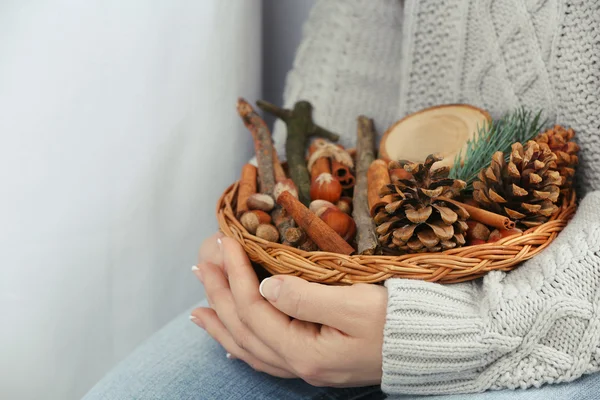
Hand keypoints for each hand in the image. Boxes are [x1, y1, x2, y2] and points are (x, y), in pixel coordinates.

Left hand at [190, 233, 386, 386]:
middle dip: (220, 294)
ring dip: (224, 323)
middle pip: (246, 328)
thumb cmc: (401, 320)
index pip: (256, 309)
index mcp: (307, 351)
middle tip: (202, 264)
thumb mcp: (356, 304)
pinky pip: (267, 357)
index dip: (236, 274)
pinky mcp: (316, 362)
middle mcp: (300, 365)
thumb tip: (264, 286)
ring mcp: (306, 367)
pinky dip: (244, 345)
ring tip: (198, 307)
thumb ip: (305, 297)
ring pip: (251, 347)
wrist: (435, 345)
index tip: (225, 242)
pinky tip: (230, 342)